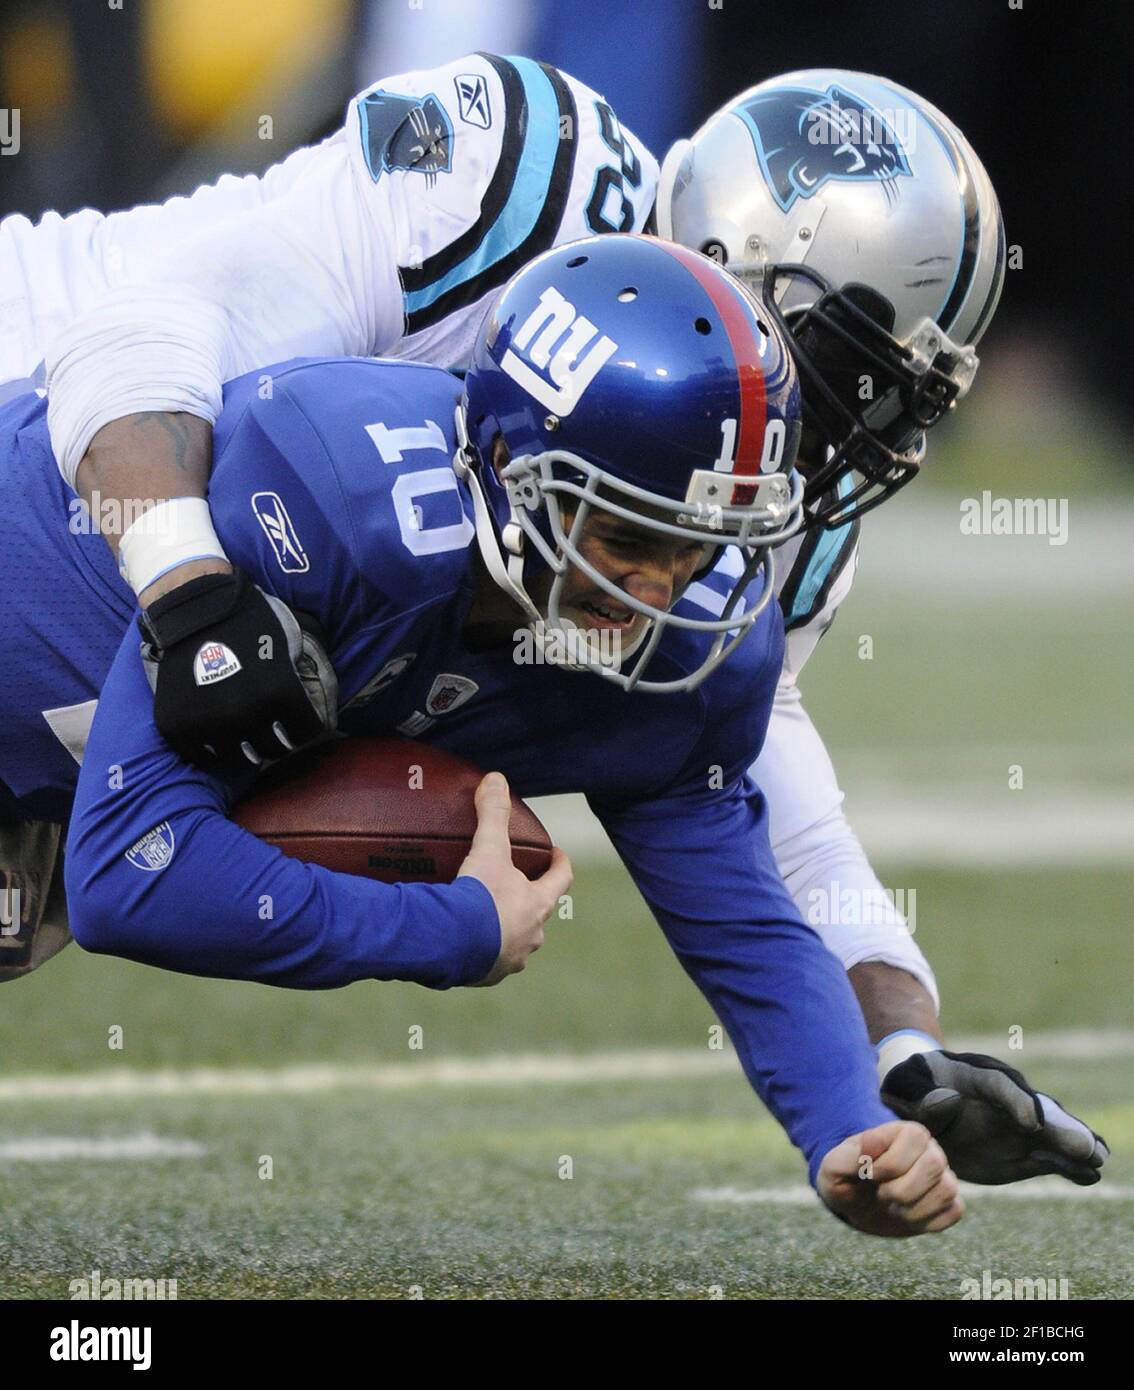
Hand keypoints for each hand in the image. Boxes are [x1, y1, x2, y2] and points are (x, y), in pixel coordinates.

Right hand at [138, 566, 337, 766]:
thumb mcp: (287, 645)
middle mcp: (245, 715)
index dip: (307, 727)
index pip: (308, 733)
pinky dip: (213, 748)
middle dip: (279, 740)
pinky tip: (219, 734)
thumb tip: (320, 703)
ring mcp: (209, 724)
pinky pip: (203, 756)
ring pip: (241, 758)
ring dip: (246, 746)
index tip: (300, 722)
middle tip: (273, 730)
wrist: (195, 608)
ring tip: (246, 732)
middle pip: (275, 750)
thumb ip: (302, 678)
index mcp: (279, 693)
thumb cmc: (248, 621)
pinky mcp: (177, 727)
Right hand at [458, 773, 572, 986]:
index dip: (560, 864)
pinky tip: (466, 945)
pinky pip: (489, 962)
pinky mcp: (487, 976)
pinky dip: (482, 953)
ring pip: (516, 942)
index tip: (556, 854)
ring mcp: (511, 959)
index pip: (561, 879)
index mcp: (538, 904)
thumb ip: (493, 814)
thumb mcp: (487, 850)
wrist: (450, 943)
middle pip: (539, 913)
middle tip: (513, 886)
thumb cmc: (478, 898)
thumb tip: (496, 778)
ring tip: (486, 919)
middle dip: (529, 900)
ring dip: (506, 930)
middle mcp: (532, 935)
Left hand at [818, 1120, 963, 1236]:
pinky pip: (954, 1211)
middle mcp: (929, 1150)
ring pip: (947, 1190)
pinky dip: (928, 1221)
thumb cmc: (845, 1178)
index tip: (870, 1175)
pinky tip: (908, 1216)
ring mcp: (942, 1176)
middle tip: (882, 1194)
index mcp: (904, 1132)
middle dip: (902, 1188)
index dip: (890, 1162)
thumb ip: (851, 1154)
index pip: (915, 1137)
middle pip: (934, 1164)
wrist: (854, 1203)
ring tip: (893, 1207)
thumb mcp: (835, 1166)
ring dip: (913, 1208)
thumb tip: (873, 1141)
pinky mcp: (949, 1202)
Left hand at [881, 1049, 1108, 1185]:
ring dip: (1072, 1145)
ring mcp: (1017, 1123)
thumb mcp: (904, 1085)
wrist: (920, 1099)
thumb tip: (948, 1102)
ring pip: (1050, 1132)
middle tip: (1084, 1145)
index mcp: (974, 1074)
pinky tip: (1090, 1174)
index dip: (1017, 1102)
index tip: (1032, 1123)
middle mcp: (1006, 1097)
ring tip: (1097, 1158)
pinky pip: (1046, 1155)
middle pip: (1036, 1108)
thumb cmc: (910, 1086)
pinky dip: (1067, 1165)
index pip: (999, 1085)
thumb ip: (920, 1093)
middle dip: (1059, 1126)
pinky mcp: (1021, 1147)